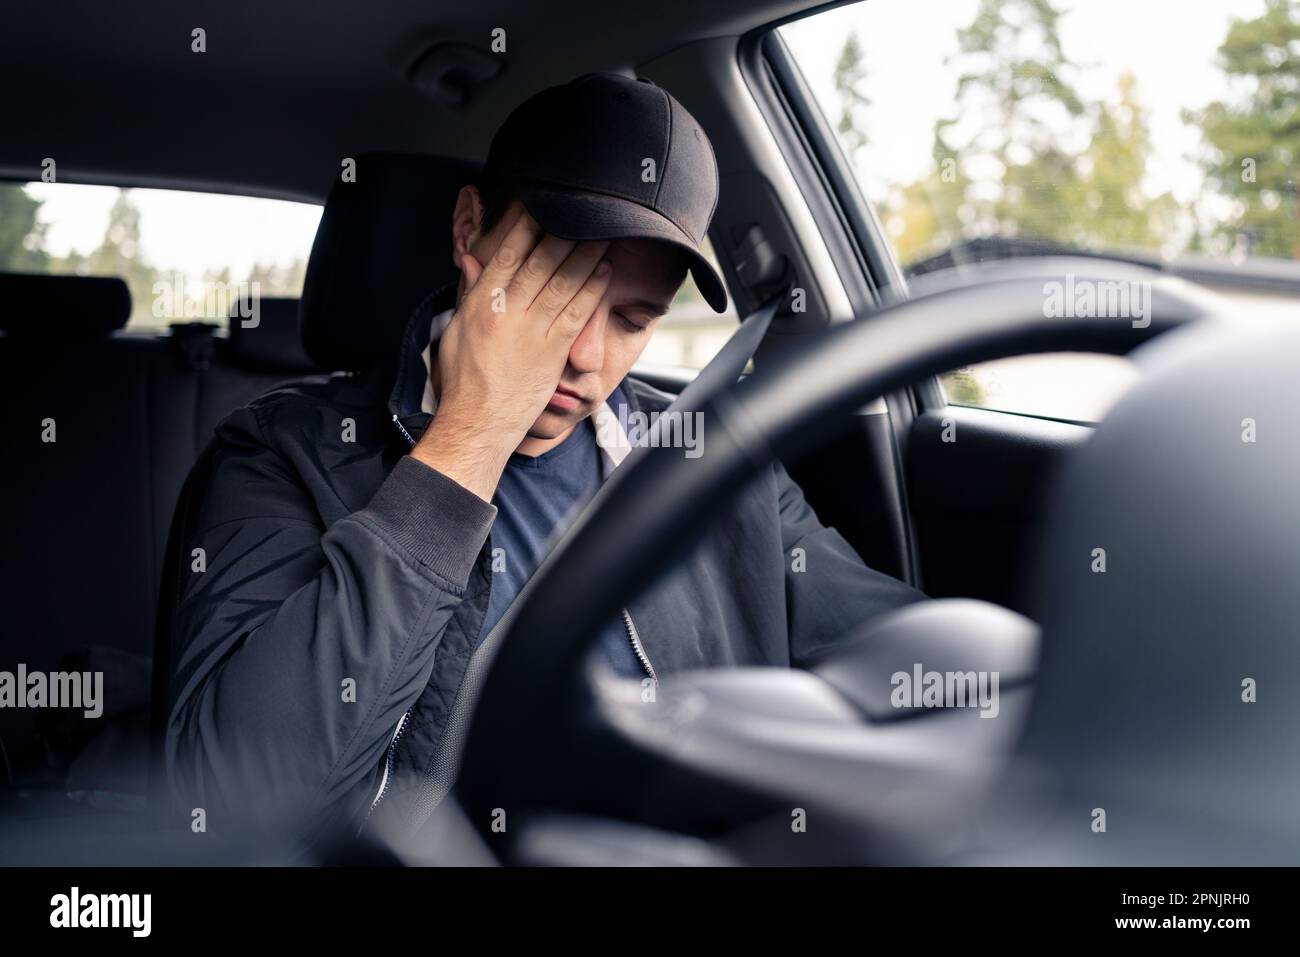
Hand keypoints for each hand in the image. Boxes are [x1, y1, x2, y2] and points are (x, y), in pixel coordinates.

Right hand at [410, 208, 611, 500]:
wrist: (478, 423)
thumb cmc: (464, 380)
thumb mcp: (456, 330)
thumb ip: (470, 293)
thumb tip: (473, 259)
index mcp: (481, 304)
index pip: (506, 254)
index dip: (526, 226)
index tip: (542, 204)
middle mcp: (508, 312)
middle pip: (540, 261)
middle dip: (563, 231)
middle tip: (582, 209)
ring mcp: (533, 331)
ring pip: (563, 281)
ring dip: (586, 253)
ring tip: (602, 231)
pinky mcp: (553, 351)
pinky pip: (578, 312)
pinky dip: (593, 288)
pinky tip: (604, 270)